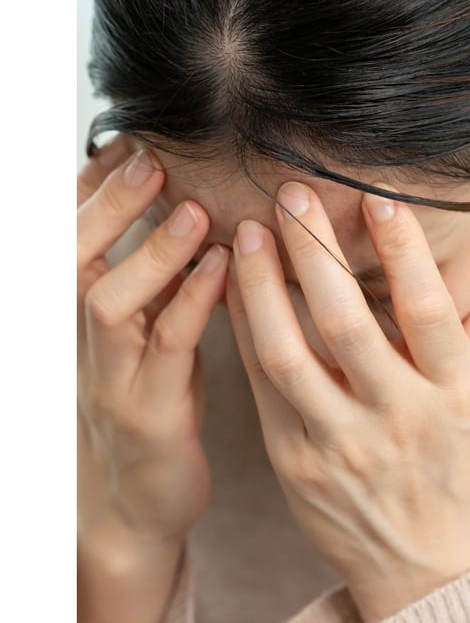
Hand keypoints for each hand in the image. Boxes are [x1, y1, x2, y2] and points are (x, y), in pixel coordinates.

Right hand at [78, 136, 228, 556]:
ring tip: (190, 208)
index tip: (128, 143)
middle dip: (110, 204)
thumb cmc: (153, 401)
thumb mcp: (147, 335)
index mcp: (89, 316)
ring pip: (109, 300)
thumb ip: (160, 283)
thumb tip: (192, 217)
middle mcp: (87, 340)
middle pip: (76, 257)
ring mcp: (111, 377)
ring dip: (151, 251)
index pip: (75, 238)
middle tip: (149, 158)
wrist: (134, 499)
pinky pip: (165, 348)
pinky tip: (221, 267)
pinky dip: (191, 302)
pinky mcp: (147, 411)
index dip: (95, 189)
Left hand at [226, 181, 469, 620]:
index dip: (405, 252)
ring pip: (286, 353)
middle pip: (345, 324)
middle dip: (315, 251)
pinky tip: (234, 286)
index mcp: (456, 395)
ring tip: (248, 233)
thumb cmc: (457, 458)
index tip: (378, 199)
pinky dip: (243, 328)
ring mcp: (339, 445)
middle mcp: (397, 419)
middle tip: (293, 194)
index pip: (430, 312)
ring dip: (260, 286)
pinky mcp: (292, 461)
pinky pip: (260, 384)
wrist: (421, 561)